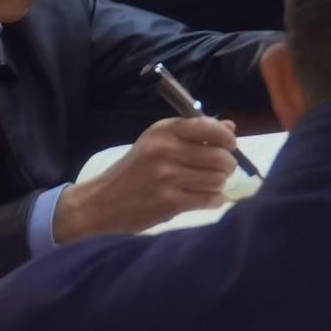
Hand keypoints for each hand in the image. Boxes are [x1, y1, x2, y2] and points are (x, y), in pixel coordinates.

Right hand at [53, 117, 238, 239]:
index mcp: (164, 131)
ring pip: (217, 178)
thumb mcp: (157, 143)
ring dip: (219, 183)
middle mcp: (165, 151)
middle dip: (227, 164)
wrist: (99, 203)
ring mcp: (167, 177)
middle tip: (222, 170)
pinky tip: (206, 198)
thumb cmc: (134, 170)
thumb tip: (231, 127)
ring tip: (209, 184)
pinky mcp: (168, 202)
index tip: (229, 146)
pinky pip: (208, 199)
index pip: (209, 127)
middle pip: (219, 156)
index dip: (227, 138)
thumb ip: (194, 134)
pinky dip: (214, 200)